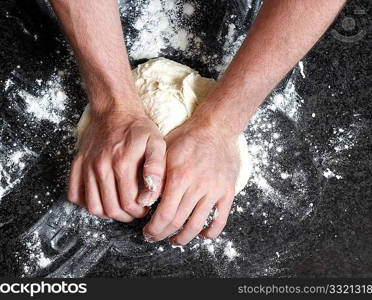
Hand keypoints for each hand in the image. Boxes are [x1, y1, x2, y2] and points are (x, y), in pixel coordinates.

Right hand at [68, 106, 165, 221]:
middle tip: (134, 210)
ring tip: (118, 207)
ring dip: (107, 213)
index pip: (129, 203)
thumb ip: (156, 169)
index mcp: (122, 164)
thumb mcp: (156, 143)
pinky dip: (86, 203)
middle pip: (111, 209)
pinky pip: (74, 195)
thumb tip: (150, 195)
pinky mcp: (77, 164)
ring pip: (93, 207)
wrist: (115, 109)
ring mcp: (87, 166)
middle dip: (125, 215)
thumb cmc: (138, 129)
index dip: (139, 211)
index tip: (144, 207)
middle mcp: (101, 167)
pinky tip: (100, 197)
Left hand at [143, 120, 237, 244]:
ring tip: (175, 240)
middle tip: (155, 237)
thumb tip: (144, 200)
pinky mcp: (227, 191)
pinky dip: (210, 232)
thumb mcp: (164, 151)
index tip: (147, 232)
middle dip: (163, 234)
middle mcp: (197, 186)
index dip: (154, 229)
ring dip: (184, 238)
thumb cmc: (187, 137)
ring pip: (197, 225)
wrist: (217, 127)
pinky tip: (201, 235)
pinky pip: (221, 219)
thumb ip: (155, 175)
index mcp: (179, 177)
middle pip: (178, 222)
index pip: (164, 214)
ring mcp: (214, 190)